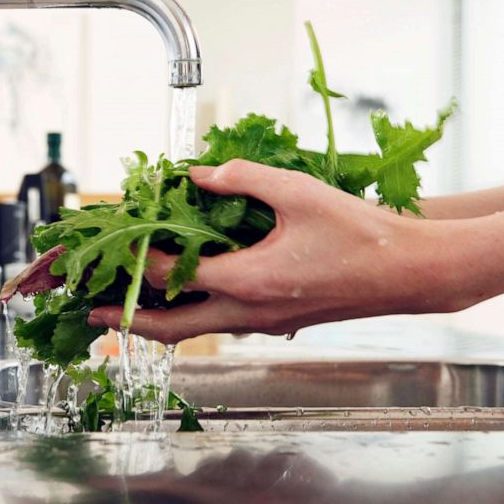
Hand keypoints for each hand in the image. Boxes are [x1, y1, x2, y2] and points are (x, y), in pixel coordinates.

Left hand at [88, 159, 473, 342]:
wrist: (411, 272)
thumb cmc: (362, 233)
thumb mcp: (297, 192)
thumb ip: (241, 177)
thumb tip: (196, 171)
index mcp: (248, 282)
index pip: (170, 275)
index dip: (136, 259)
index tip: (112, 245)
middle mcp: (249, 313)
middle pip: (170, 328)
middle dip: (126, 321)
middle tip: (92, 314)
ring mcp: (263, 323)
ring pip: (194, 331)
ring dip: (157, 319)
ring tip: (129, 302)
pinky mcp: (277, 322)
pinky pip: (219, 323)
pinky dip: (191, 314)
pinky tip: (187, 291)